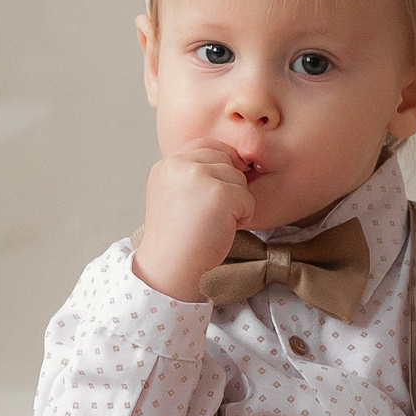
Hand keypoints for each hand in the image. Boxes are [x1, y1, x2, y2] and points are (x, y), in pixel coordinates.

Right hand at [130, 138, 254, 300]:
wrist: (170, 269)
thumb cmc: (179, 239)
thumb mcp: (176, 195)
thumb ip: (194, 174)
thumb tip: (235, 161)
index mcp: (167, 164)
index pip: (208, 146)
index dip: (223, 165)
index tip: (220, 192)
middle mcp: (179, 164)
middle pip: (227, 159)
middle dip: (229, 186)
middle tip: (213, 214)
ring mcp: (198, 176)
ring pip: (239, 179)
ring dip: (236, 204)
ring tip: (214, 223)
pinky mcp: (218, 193)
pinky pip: (248, 199)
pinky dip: (243, 218)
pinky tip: (222, 230)